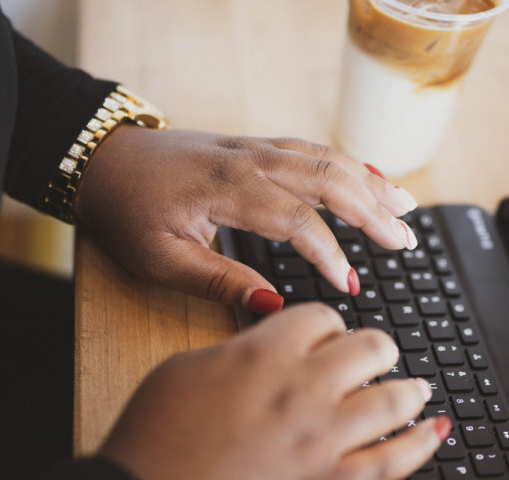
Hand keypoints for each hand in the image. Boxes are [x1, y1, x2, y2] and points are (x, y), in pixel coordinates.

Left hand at [74, 127, 418, 312]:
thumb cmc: (127, 212)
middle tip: (406, 241)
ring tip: (406, 206)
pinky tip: (370, 173)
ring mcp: (253, 148)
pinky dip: (346, 162)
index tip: (348, 286)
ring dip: (369, 181)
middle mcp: (248, 161)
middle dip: (371, 210)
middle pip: (326, 179)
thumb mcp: (160, 260)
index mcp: (225, 190)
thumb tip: (274, 305)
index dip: (328, 254)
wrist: (102, 162)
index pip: (296, 220)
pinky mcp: (254, 146)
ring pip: (325, 158)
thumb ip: (220, 281)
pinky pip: (311, 148)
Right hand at [99, 304, 449, 479]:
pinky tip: (437, 430)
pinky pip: (393, 463)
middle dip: (376, 348)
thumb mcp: (184, 369)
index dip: (329, 324)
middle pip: (370, 347)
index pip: (322, 317)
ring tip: (416, 388)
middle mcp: (301, 389)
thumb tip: (266, 349)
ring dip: (410, 389)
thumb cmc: (153, 439)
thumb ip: (236, 351)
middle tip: (375, 356)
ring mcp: (321, 441)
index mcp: (263, 352)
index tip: (329, 335)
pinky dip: (423, 444)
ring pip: (393, 400)